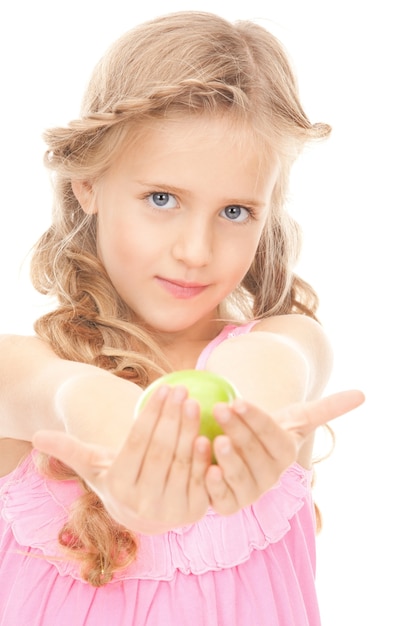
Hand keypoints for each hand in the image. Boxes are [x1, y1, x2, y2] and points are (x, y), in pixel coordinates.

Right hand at [33, 385, 211, 533]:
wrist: (145, 515)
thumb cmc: (118, 478)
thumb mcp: (94, 465)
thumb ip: (69, 449)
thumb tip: (35, 436)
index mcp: (118, 487)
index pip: (136, 444)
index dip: (150, 415)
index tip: (163, 389)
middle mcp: (143, 503)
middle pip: (161, 452)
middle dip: (172, 417)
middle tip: (182, 390)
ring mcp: (170, 511)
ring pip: (182, 463)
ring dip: (190, 430)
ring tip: (194, 402)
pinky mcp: (193, 512)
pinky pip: (201, 479)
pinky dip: (205, 457)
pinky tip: (209, 433)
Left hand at [205, 389, 364, 514]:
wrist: (242, 451)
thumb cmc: (267, 429)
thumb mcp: (295, 417)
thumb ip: (327, 409)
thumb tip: (362, 395)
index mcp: (285, 454)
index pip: (272, 435)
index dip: (256, 419)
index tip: (238, 400)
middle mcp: (270, 478)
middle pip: (254, 454)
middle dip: (237, 430)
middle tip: (220, 409)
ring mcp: (249, 493)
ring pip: (239, 478)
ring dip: (227, 459)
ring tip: (212, 439)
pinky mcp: (227, 504)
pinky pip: (221, 500)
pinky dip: (212, 485)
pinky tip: (204, 469)